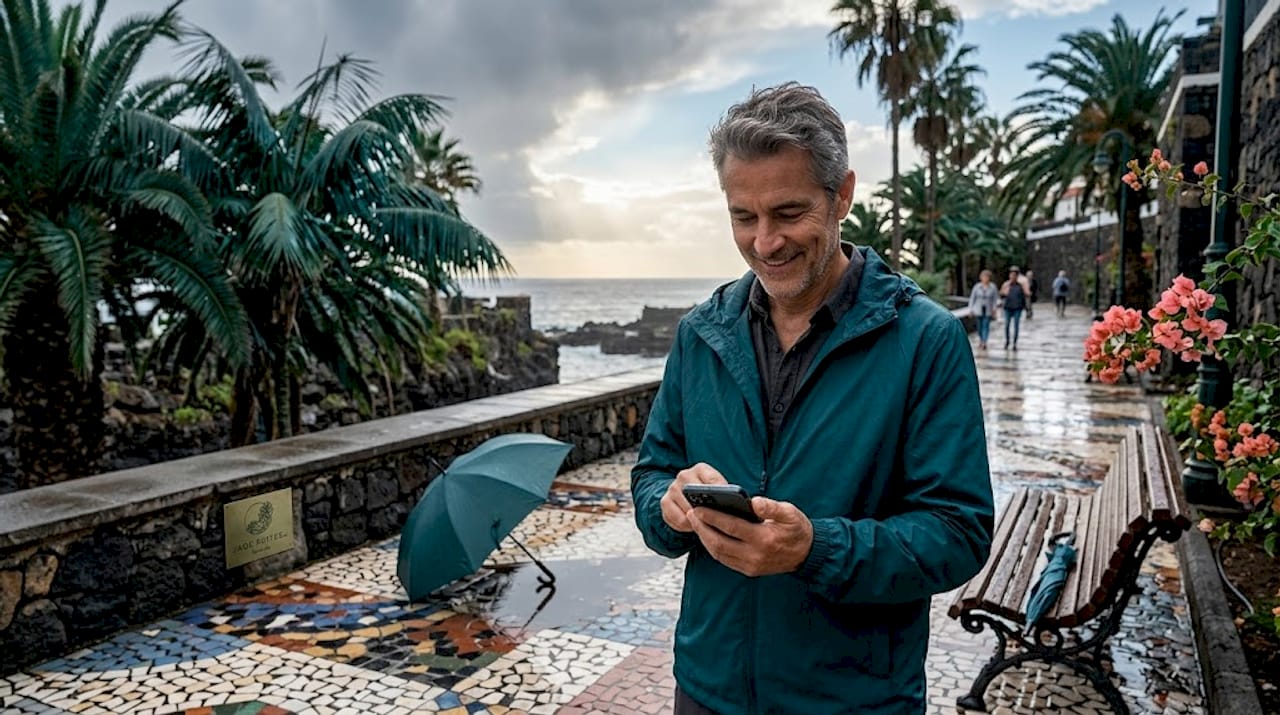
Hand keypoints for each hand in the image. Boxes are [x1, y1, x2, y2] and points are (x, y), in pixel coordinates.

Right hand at [660, 462, 727, 532]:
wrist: (685, 495)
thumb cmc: (709, 496)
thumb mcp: (719, 490)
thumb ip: (726, 494)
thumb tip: (738, 506)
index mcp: (701, 469)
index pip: (713, 480)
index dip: (722, 493)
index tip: (729, 503)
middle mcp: (684, 475)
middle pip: (697, 495)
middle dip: (709, 510)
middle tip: (720, 522)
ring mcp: (672, 488)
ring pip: (688, 510)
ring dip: (699, 521)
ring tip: (708, 526)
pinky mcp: (664, 502)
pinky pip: (679, 520)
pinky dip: (688, 527)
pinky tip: (695, 527)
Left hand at [687, 497, 812, 576]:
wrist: (808, 554)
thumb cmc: (797, 529)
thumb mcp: (791, 513)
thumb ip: (772, 507)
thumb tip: (754, 502)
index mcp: (764, 539)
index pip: (731, 527)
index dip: (712, 517)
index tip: (698, 508)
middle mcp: (755, 556)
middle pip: (719, 542)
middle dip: (702, 528)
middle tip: (690, 513)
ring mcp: (751, 566)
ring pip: (719, 554)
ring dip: (704, 539)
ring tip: (695, 523)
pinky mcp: (749, 571)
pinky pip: (724, 560)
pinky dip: (712, 548)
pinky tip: (706, 535)